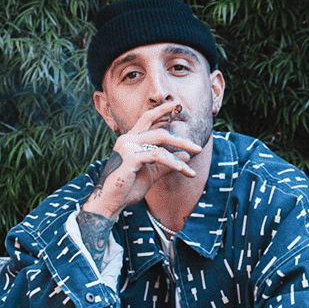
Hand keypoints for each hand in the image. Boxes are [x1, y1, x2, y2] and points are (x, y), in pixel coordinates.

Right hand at [83, 101, 203, 218]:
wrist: (109, 203)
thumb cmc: (127, 188)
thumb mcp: (151, 174)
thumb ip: (167, 163)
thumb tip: (186, 156)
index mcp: (130, 140)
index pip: (147, 119)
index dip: (161, 110)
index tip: (176, 104)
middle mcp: (127, 140)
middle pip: (159, 131)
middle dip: (180, 139)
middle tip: (198, 148)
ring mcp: (127, 147)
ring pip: (160, 142)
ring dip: (179, 154)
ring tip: (192, 167)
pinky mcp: (129, 158)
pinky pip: (157, 155)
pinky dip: (172, 162)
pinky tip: (182, 169)